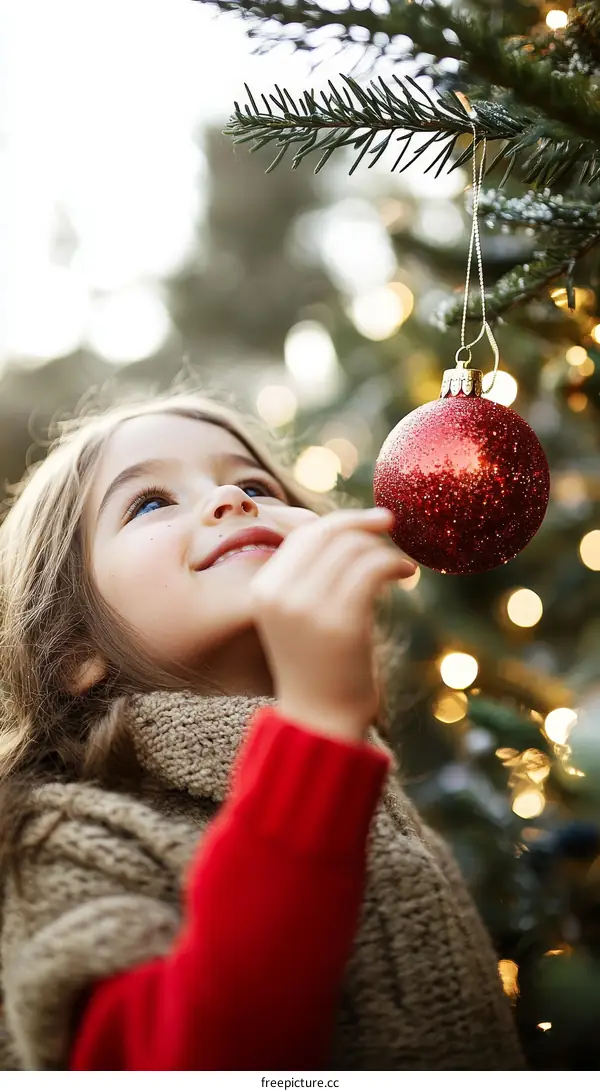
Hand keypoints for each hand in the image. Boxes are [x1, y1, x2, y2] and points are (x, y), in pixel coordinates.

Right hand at [248, 507, 415, 743]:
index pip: (305, 535)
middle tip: (392, 527)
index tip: (372, 521)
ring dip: (385, 550)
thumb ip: (309, 575)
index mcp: (264, 589)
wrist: (319, 721)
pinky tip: (405, 576)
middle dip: (365, 525)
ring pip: (354, 550)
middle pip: (329, 535)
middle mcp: (280, 594)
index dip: (342, 521)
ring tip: (401, 568)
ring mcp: (308, 608)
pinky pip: (372, 570)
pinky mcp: (341, 623)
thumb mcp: (298, 615)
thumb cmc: (317, 666)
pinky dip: (394, 565)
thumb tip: (345, 529)